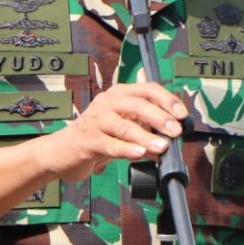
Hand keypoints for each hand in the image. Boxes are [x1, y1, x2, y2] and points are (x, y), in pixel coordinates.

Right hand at [41, 83, 187, 183]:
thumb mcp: (123, 128)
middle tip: (175, 131)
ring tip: (163, 147)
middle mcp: (107, 103)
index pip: (147, 90)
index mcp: (118, 94)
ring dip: (146, 137)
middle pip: (138, 105)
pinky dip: (126, 150)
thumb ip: (145, 129)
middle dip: (160, 118)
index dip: (167, 100)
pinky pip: (110, 145)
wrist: (60, 152)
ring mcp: (96, 121)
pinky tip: (140, 154)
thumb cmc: (96, 137)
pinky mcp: (87, 141)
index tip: (182, 115)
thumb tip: (171, 136)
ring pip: (125, 126)